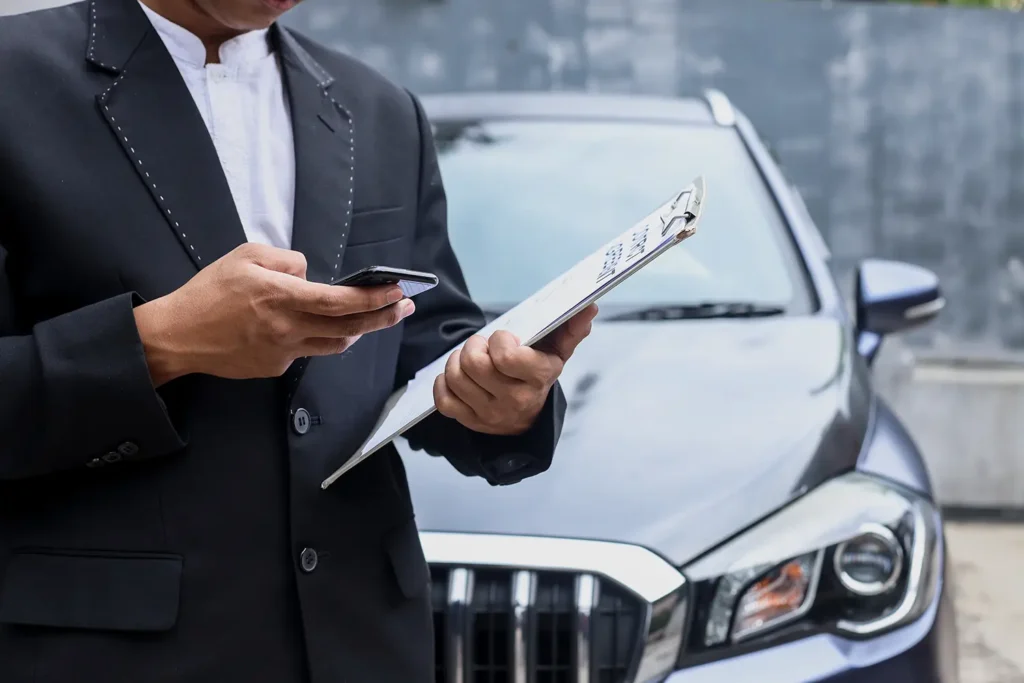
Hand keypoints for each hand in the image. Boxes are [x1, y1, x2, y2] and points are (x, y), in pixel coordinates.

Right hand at [134, 243, 414, 385]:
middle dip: (383, 317)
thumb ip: (286, 260)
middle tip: (405, 307)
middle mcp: (287, 327)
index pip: (340, 301)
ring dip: (358, 332)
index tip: (397, 291)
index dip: (373, 298)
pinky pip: (307, 352)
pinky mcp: (275, 368)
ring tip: (373, 319)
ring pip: (335, 345)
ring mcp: (283, 351)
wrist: (177, 336)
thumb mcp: (245, 256)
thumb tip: (311, 273)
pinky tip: (320, 329)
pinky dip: (319, 339)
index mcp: (281, 296)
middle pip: (349, 327)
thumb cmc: (209, 291)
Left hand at [434, 304, 597, 434]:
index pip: (505, 356)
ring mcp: (490, 414)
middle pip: (474, 364)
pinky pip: (444, 399)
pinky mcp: (469, 422)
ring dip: (457, 361)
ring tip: (471, 359)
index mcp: (538, 379)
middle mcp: (514, 400)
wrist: (527, 418)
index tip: (504, 339)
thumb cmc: (538, 373)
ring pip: (456, 377)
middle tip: (483, 346)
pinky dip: (444, 382)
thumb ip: (572, 329)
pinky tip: (458, 377)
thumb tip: (589, 307)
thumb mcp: (558, 352)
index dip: (499, 340)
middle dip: (474, 346)